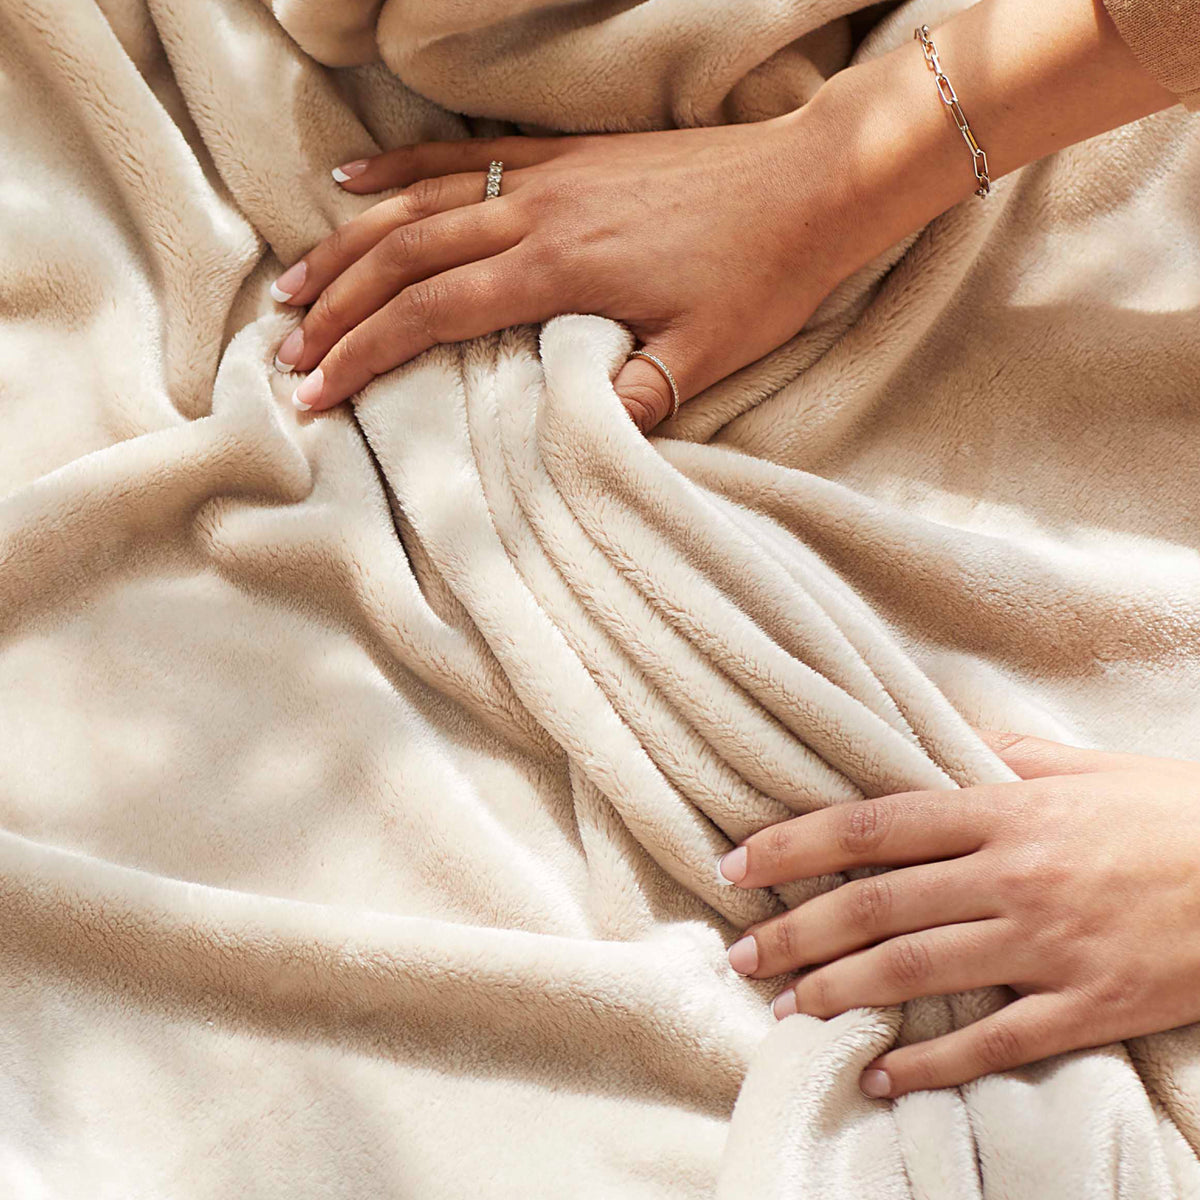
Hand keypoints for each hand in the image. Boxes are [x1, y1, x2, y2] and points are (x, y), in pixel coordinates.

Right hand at [269, 114, 876, 431]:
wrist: (814, 182)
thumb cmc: (762, 275)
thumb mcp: (703, 357)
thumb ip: (631, 398)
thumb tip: (572, 440)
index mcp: (560, 270)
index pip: (433, 313)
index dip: (365, 353)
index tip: (315, 391)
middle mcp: (537, 214)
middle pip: (405, 256)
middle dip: (337, 306)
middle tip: (283, 347)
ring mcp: (547, 175)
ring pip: (417, 203)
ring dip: (348, 242)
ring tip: (292, 279)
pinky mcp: (564, 154)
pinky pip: (461, 157)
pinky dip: (400, 168)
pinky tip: (354, 177)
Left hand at [715, 731, 1199, 1098]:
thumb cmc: (1173, 812)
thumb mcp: (1086, 765)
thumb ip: (1005, 754)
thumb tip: (944, 738)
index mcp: (1005, 808)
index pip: (871, 825)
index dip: (794, 847)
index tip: (737, 866)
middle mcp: (1014, 874)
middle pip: (879, 905)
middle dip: (798, 932)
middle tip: (742, 954)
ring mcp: (1051, 943)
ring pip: (920, 971)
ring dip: (840, 992)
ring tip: (786, 1010)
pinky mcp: (1092, 1006)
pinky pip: (996, 1041)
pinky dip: (932, 1061)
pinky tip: (881, 1072)